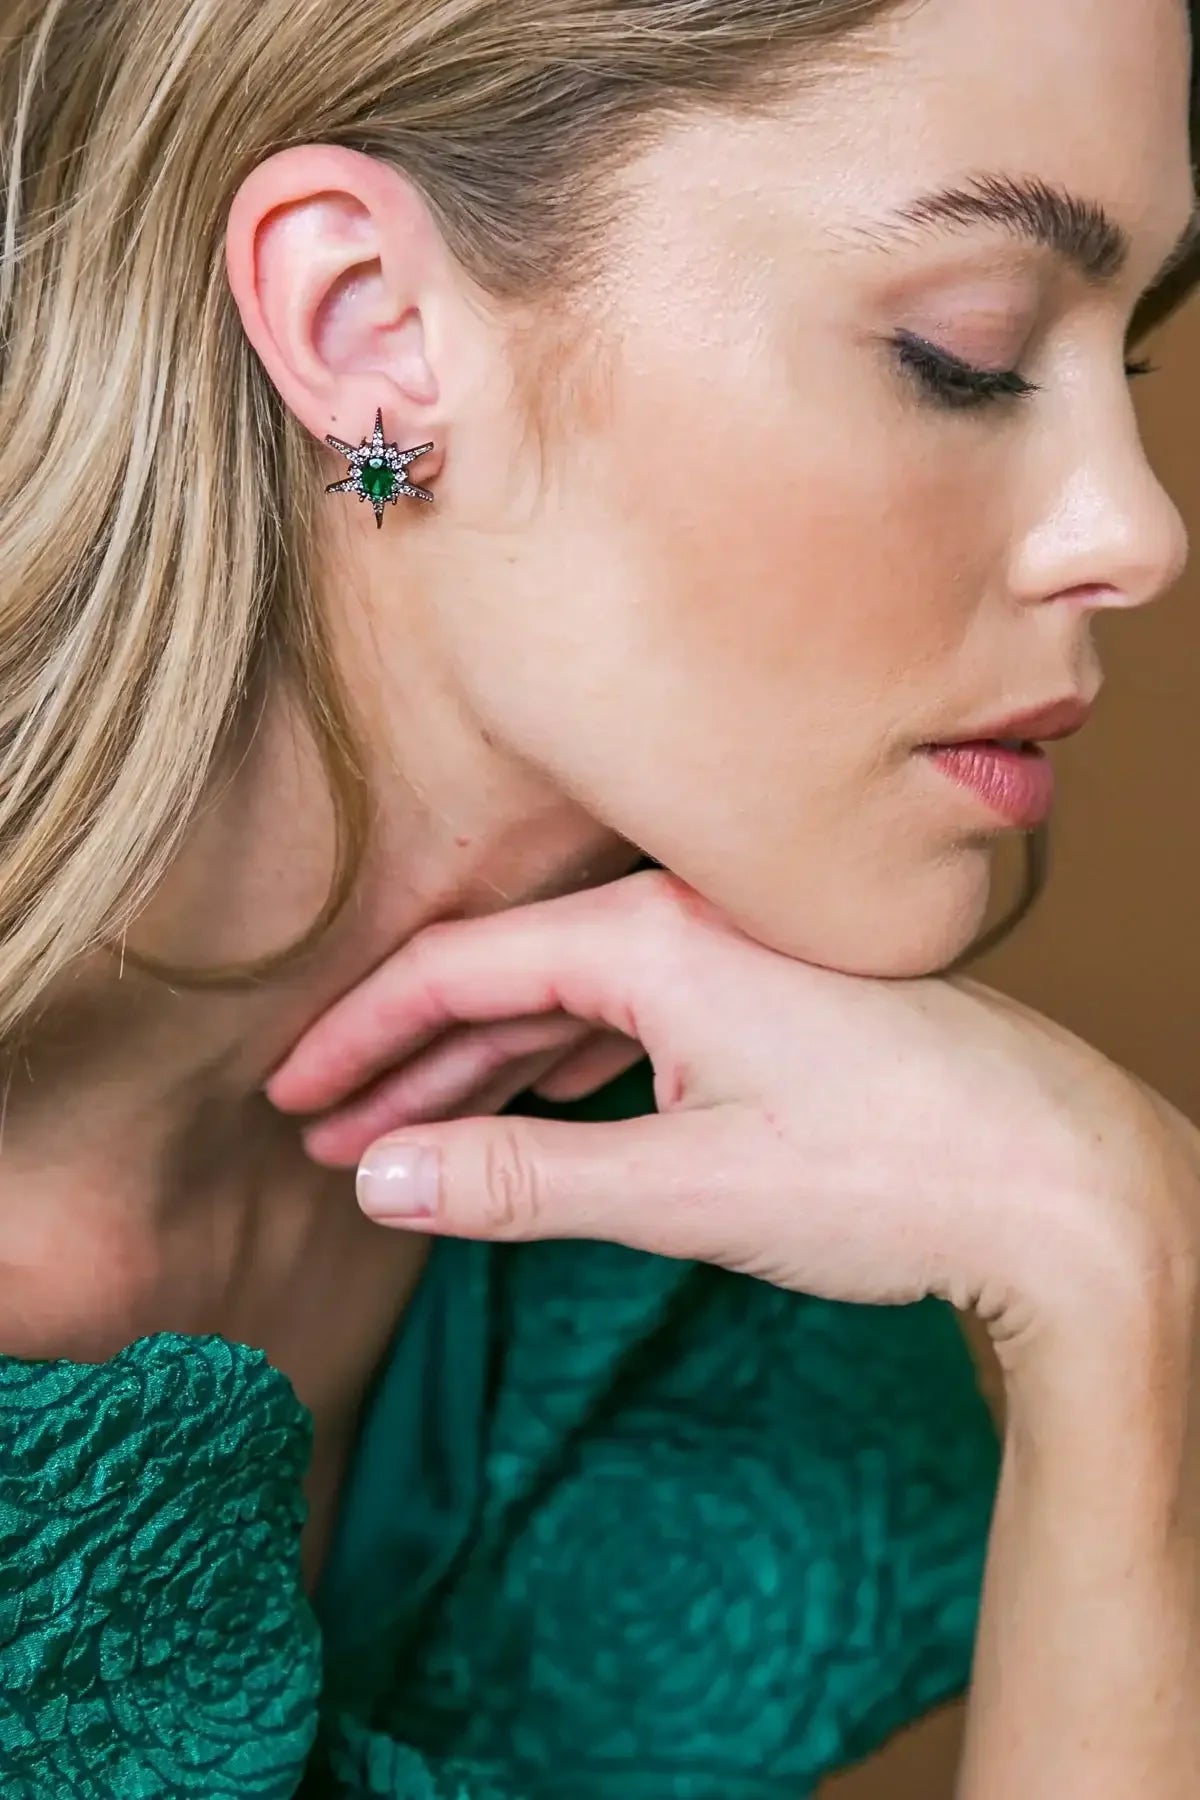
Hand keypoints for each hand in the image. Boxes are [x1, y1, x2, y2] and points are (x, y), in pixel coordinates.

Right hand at [266, 871, 1199, 1376]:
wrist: (1072, 1190)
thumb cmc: (895, 1175)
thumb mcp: (683, 1187)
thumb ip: (520, 1181)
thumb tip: (380, 1179)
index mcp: (654, 937)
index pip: (456, 969)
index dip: (359, 1035)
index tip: (291, 1097)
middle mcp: (690, 920)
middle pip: (504, 980)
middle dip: (406, 1064)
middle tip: (322, 1136)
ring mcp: (739, 955)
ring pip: (571, 1002)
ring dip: (482, 1072)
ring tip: (402, 1139)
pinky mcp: (775, 999)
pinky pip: (637, 1018)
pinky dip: (565, 1069)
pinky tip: (535, 1103)